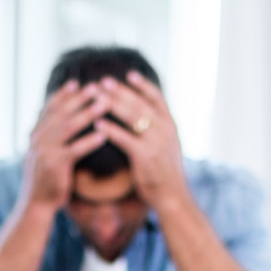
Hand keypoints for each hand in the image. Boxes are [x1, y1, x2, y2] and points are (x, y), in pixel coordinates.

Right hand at [21, 81, 109, 214]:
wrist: (35, 206)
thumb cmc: (44, 182)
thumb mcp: (41, 156)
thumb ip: (47, 140)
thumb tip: (55, 125)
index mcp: (35, 136)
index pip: (49, 110)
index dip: (62, 95)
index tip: (76, 83)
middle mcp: (38, 141)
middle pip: (61, 113)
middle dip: (79, 99)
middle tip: (95, 87)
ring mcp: (46, 152)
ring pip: (69, 127)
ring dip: (88, 114)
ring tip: (104, 104)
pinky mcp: (56, 166)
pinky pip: (75, 150)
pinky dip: (89, 141)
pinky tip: (103, 135)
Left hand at [95, 72, 188, 212]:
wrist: (173, 196)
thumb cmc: (166, 175)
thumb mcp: (168, 148)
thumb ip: (160, 132)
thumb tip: (149, 120)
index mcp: (170, 125)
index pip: (157, 98)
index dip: (143, 85)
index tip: (129, 74)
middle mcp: (165, 129)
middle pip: (140, 103)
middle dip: (121, 90)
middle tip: (103, 81)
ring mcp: (156, 141)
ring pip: (132, 116)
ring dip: (112, 104)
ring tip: (97, 96)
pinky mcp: (145, 155)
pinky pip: (124, 138)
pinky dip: (110, 130)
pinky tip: (97, 124)